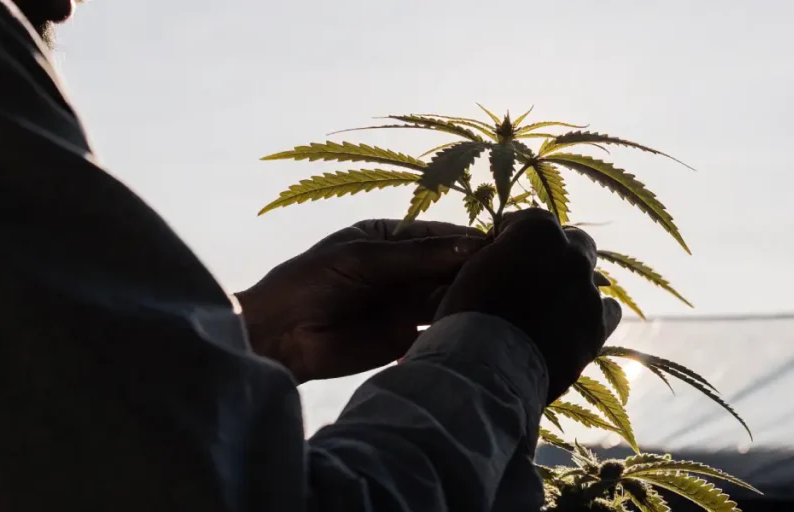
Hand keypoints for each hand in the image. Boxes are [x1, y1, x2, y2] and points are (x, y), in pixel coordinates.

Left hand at [235, 220, 485, 382]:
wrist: (279, 337)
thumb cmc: (310, 283)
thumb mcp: (364, 259)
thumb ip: (417, 256)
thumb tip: (474, 247)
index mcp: (392, 237)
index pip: (442, 235)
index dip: (471, 241)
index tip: (506, 245)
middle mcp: (406, 268)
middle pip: (451, 266)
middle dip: (478, 270)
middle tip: (514, 276)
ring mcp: (408, 302)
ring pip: (450, 296)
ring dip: (472, 298)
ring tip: (504, 301)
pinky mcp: (407, 335)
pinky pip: (440, 327)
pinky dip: (459, 325)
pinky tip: (483, 325)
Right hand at [434, 209, 622, 402]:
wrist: (488, 367)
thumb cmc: (468, 315)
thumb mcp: (470, 271)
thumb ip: (494, 256)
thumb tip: (500, 256)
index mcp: (538, 231)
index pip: (532, 220)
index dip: (516, 236)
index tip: (503, 251)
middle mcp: (571, 253)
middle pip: (572, 242)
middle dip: (555, 254)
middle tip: (533, 277)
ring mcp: (589, 290)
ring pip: (589, 278)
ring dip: (572, 286)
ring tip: (550, 310)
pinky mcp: (599, 326)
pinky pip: (607, 311)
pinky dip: (592, 315)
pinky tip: (572, 327)